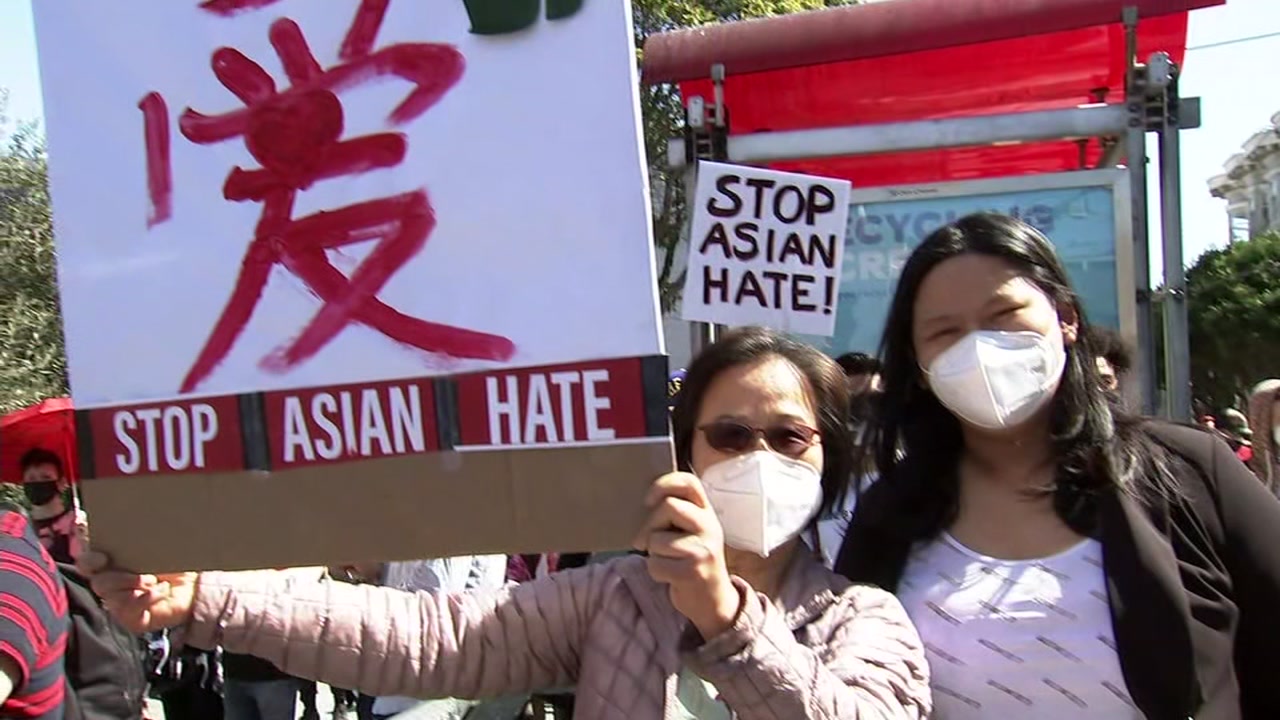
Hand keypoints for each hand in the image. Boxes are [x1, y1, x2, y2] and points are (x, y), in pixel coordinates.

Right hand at [77, 551, 197, 633]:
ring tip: (155, 580)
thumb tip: (122, 528)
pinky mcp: (131, 618)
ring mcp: (119, 603)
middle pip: (98, 582)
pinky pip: (129, 610)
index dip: (89, 561)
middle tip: (146, 573)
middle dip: (120, 576)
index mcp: (111, 563)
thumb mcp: (158, 545)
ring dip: (135, 585)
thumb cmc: (175, 562)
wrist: (197, 585)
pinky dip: (148, 597)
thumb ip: (137, 540)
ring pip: (110, 596)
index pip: (86, 563)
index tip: (103, 558)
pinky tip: (162, 590)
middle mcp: (111, 584)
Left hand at [632, 472, 741, 639]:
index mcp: (707, 513)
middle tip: (645, 541)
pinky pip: (656, 564)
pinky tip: (670, 576)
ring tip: (668, 562)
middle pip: (668, 506)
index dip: (664, 483)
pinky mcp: (692, 572)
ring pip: (657, 539)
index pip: (689, 482)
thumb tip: (641, 505)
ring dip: (653, 553)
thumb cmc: (692, 561)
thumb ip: (675, 514)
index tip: (648, 500)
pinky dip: (656, 571)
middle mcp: (709, 527)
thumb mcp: (692, 532)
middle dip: (649, 525)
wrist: (714, 601)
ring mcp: (703, 550)